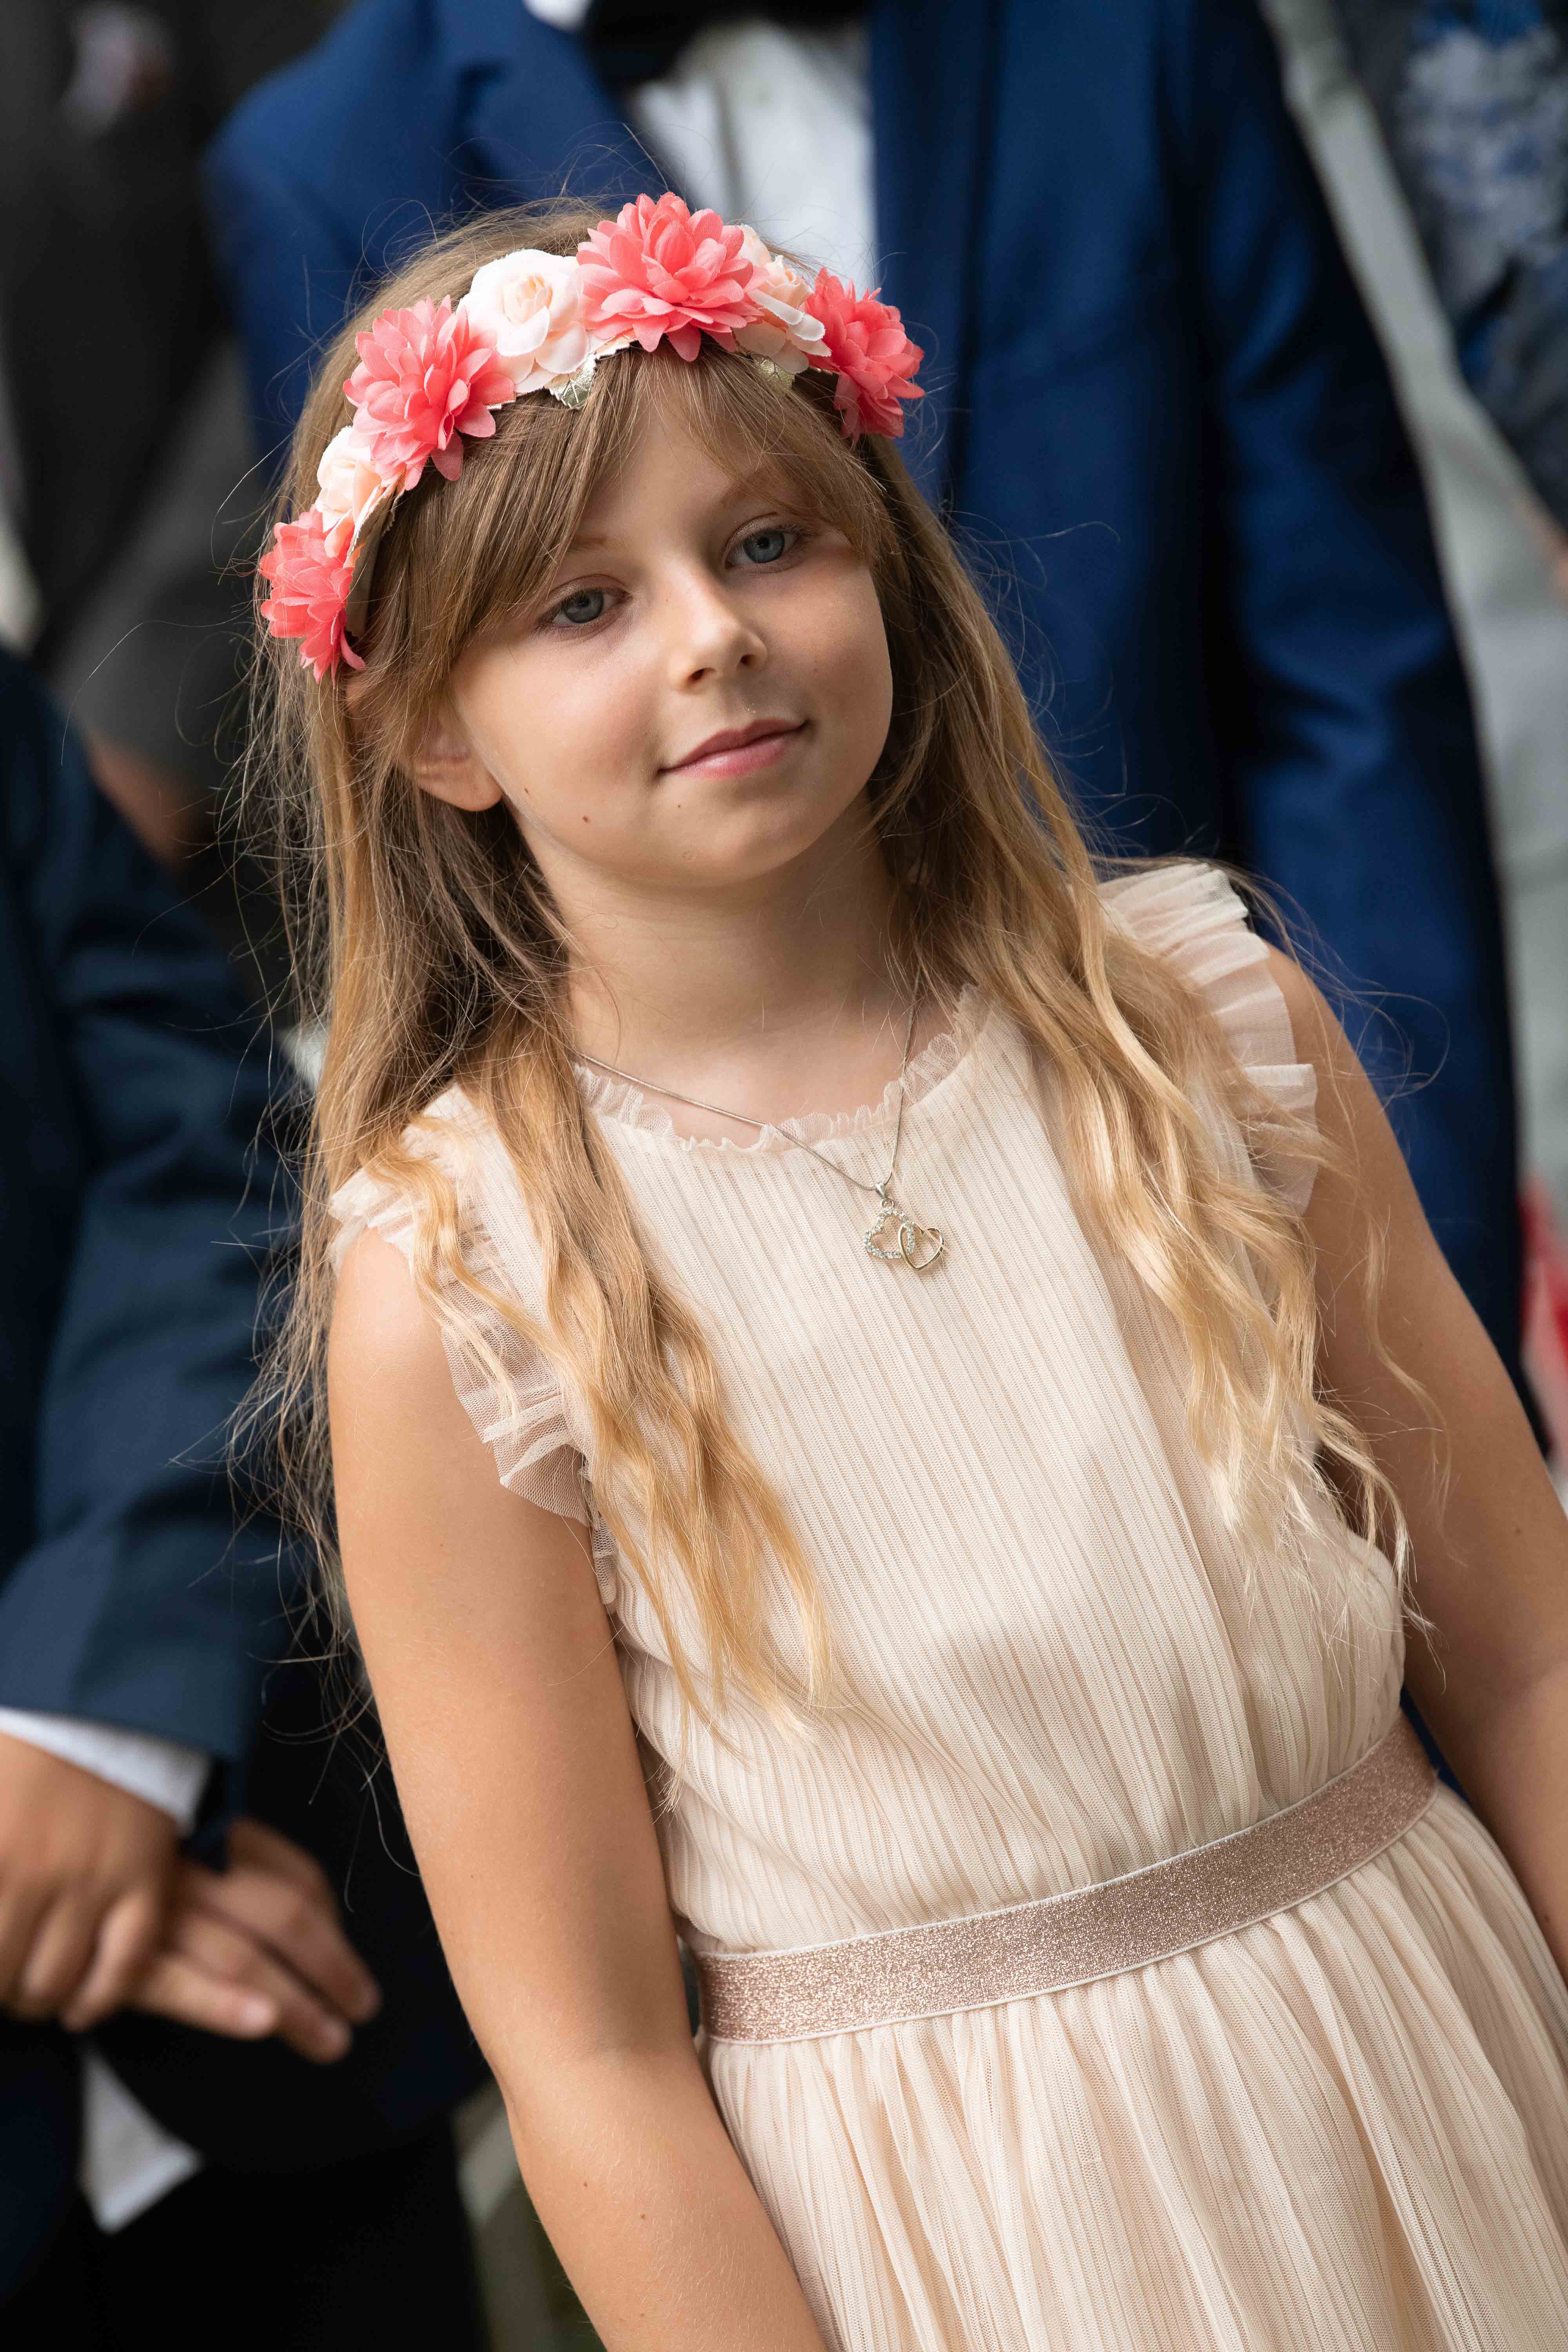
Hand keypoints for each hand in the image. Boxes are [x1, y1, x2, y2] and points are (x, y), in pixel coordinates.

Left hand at [0, 1731, 177, 2027]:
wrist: (102, 1691)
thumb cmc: (16, 1744)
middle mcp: (34, 1876)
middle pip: (0, 1977)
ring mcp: (93, 1882)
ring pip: (53, 1982)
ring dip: (32, 1998)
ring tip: (25, 1986)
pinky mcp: (143, 1880)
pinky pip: (123, 1967)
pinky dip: (97, 2000)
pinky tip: (77, 2008)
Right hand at [120, 1818, 381, 2062]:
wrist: (38, 1873)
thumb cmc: (125, 1861)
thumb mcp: (188, 1844)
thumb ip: (240, 1864)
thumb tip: (317, 1918)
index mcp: (214, 1830)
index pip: (298, 1874)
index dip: (336, 1926)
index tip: (354, 1967)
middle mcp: (190, 1865)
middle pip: (282, 1916)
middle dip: (332, 1967)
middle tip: (363, 2009)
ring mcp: (152, 1909)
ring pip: (241, 1955)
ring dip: (296, 2003)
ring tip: (332, 2041)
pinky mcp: (112, 1958)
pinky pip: (173, 1983)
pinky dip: (220, 2003)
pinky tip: (262, 2024)